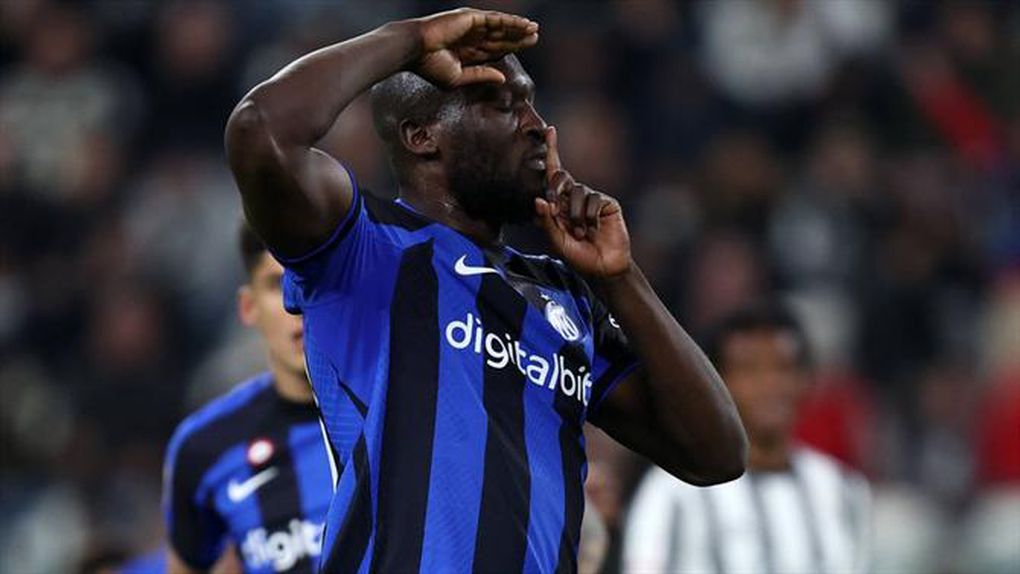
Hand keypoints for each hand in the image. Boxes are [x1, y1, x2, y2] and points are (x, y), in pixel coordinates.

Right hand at [412, 8, 538, 87]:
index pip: (494, 49)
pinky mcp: (472, 18)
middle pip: (500, 37)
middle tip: (535, 38)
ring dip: (518, 28)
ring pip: (501, 27)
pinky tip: (524, 24)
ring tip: (534, 29)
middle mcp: (471, 37)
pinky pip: (496, 20)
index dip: (510, 48)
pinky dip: (511, 21)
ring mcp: (472, 26)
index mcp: (467, 52)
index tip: (524, 50)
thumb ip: (481, 75)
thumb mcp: (458, 77)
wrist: (415, 50)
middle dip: (518, 38)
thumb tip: (502, 78)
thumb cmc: (430, 66)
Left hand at [535, 127, 632, 278]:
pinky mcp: (607, 203)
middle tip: (555, 206)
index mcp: (560, 204)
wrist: (605, 268)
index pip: (554, 175)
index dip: (553, 151)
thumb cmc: (580, 257)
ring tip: (581, 233)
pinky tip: (593, 228)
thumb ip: (547, 223)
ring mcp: (592, 199)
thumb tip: (539, 200)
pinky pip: (592, 199)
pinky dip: (588, 216)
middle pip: (561, 177)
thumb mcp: (558, 242)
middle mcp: (575, 197)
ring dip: (574, 214)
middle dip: (555, 187)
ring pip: (576, 191)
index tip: (550, 130)